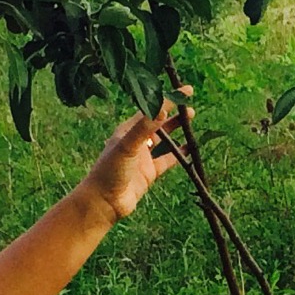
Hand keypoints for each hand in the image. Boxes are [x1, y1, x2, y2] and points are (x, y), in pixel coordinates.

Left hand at [79, 91, 192, 223]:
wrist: (104, 203)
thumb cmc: (110, 171)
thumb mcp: (127, 146)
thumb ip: (144, 128)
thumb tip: (163, 109)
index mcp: (127, 130)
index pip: (150, 110)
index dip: (168, 99)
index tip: (186, 91)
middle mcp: (135, 141)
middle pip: (158, 122)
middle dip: (173, 113)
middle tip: (190, 105)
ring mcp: (143, 157)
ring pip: (164, 140)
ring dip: (177, 130)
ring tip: (190, 120)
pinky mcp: (149, 173)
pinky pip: (168, 160)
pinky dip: (179, 154)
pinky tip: (191, 148)